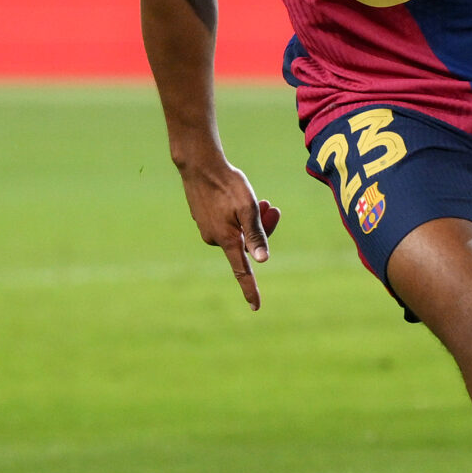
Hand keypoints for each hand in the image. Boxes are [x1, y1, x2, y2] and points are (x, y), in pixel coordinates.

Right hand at [178, 156, 280, 310]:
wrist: (199, 165)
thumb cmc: (227, 184)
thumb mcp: (247, 208)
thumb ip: (255, 234)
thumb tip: (262, 260)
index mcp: (227, 240)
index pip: (242, 271)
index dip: (250, 289)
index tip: (255, 307)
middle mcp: (215, 239)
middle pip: (246, 244)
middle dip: (263, 229)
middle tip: (272, 207)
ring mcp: (207, 229)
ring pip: (238, 232)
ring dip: (251, 220)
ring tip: (260, 199)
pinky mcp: (203, 220)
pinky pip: (227, 225)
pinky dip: (237, 216)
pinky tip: (237, 198)